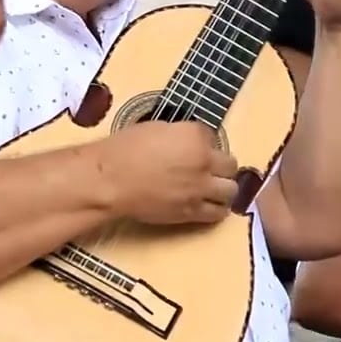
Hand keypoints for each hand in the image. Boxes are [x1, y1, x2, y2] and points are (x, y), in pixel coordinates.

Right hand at [94, 121, 238, 224]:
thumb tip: (190, 142)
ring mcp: (200, 188)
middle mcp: (204, 161)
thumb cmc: (124, 150)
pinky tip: (211, 205)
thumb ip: (181, 134)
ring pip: (231, 190)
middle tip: (211, 170)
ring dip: (224, 188)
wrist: (110, 181)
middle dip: (222, 167)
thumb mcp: (157, 128)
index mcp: (194, 136)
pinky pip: (218, 213)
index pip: (214, 137)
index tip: (196, 150)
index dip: (205, 144)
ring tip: (215, 190)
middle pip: (230, 165)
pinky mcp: (192, 211)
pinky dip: (217, 208)